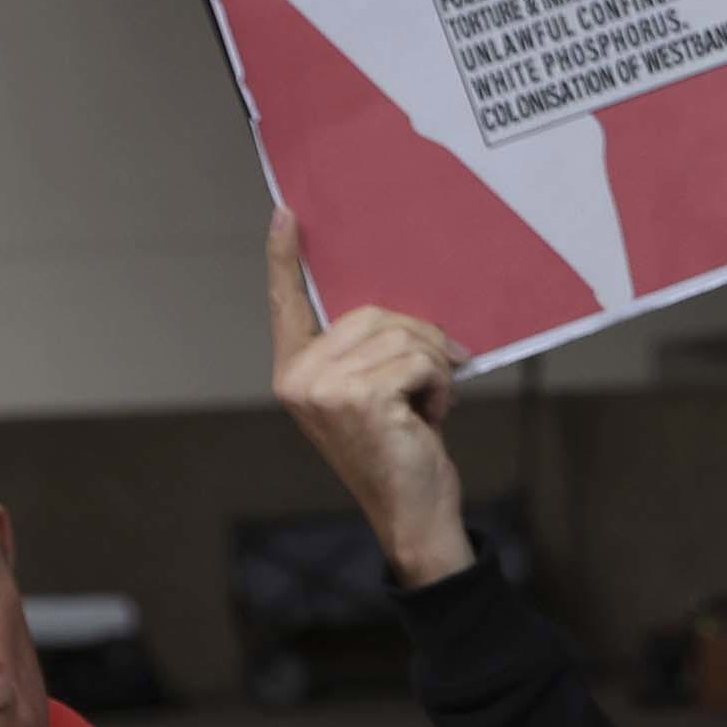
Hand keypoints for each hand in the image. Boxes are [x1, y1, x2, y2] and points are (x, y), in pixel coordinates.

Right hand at [267, 211, 476, 588]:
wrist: (414, 513)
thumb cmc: (400, 450)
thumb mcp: (375, 394)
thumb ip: (366, 354)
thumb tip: (395, 309)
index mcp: (295, 371)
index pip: (287, 305)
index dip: (286, 259)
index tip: (287, 213)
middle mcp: (297, 377)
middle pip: (373, 313)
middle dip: (421, 339)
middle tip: (436, 381)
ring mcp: (323, 388)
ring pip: (402, 335)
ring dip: (435, 366)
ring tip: (430, 405)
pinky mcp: (359, 398)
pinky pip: (419, 359)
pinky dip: (441, 383)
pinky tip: (432, 416)